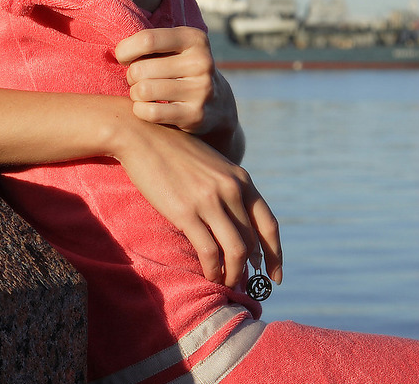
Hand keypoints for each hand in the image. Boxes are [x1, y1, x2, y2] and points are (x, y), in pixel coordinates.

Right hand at [114, 115, 282, 288]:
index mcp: (240, 178)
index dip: (275, 254)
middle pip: (252, 242)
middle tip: (241, 284)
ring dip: (233, 274)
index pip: (269, 224)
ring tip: (225, 282)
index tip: (275, 276)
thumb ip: (228, 188)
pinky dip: (213, 269)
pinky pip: (209, 252)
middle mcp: (231, 189)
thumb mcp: (212, 164)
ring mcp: (209, 201)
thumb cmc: (174, 150)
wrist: (142, 135)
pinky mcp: (186, 212)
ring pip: (236, 251)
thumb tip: (238, 225)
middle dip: (249, 269)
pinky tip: (209, 274)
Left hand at [115, 26, 235, 136]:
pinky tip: (146, 107)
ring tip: (142, 92)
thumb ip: (149, 42)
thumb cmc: (180, 67)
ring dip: (135, 93)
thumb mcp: (175, 46)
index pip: (147, 40)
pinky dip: (140, 110)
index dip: (126, 50)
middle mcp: (202, 62)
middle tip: (137, 79)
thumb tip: (116, 50)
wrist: (217, 102)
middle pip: (141, 69)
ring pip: (143, 91)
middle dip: (130, 75)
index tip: (123, 57)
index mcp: (194, 38)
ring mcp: (201, 90)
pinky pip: (151, 112)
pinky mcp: (196, 115)